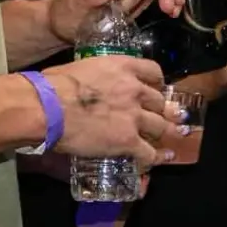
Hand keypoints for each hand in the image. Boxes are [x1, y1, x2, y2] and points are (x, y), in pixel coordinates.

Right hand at [44, 54, 170, 163]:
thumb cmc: (54, 85)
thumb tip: (88, 85)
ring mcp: (134, 116)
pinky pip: (149, 152)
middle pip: (159, 100)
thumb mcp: (82, 69)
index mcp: (122, 68)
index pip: (152, 70)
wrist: (49, 108)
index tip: (158, 88)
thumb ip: (96, 77)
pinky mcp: (128, 141)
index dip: (158, 82)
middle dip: (165, 108)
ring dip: (169, 132)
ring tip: (177, 135)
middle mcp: (134, 90)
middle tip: (171, 115)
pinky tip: (163, 158)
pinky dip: (157, 157)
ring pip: (160, 126)